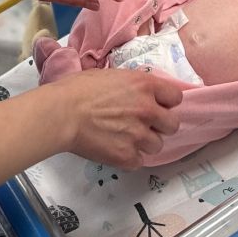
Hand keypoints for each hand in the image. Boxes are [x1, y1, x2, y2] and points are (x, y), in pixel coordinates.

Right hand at [50, 70, 182, 169]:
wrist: (61, 113)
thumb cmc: (78, 89)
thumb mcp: (111, 75)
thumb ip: (132, 85)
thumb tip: (139, 93)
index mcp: (145, 85)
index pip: (176, 97)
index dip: (165, 103)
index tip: (155, 105)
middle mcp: (148, 110)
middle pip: (172, 125)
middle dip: (159, 125)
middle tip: (141, 124)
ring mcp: (139, 135)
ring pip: (157, 145)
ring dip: (144, 143)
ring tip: (124, 138)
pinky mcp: (127, 156)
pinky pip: (139, 161)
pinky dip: (128, 157)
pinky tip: (114, 148)